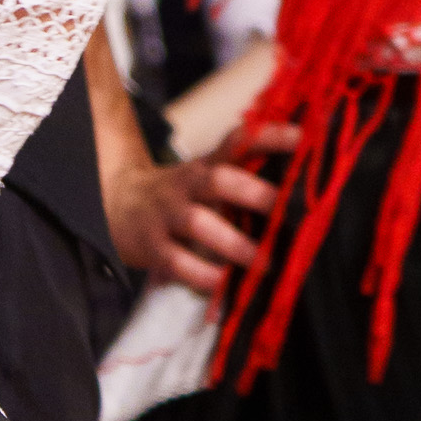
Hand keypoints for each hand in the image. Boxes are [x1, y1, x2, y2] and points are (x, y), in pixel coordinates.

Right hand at [107, 142, 285, 299]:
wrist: (115, 206)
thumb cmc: (180, 196)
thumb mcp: (205, 177)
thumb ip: (244, 178)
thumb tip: (302, 189)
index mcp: (206, 164)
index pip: (239, 141)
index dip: (271, 137)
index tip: (305, 137)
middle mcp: (188, 184)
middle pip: (219, 180)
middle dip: (255, 194)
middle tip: (288, 210)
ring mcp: (167, 215)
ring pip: (200, 223)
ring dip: (235, 244)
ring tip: (265, 263)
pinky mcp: (152, 246)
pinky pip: (178, 262)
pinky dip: (204, 275)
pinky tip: (225, 283)